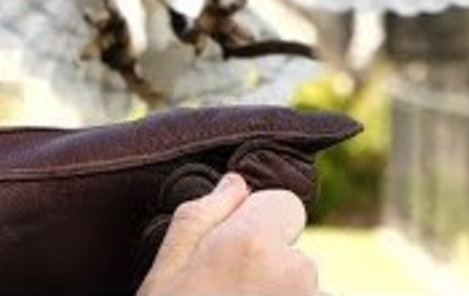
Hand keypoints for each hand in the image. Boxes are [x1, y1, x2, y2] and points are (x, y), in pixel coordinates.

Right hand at [136, 173, 317, 295]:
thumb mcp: (166, 267)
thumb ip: (202, 215)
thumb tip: (234, 183)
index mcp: (253, 242)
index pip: (285, 204)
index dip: (260, 221)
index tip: (234, 248)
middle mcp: (296, 272)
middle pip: (292, 249)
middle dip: (269, 262)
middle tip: (227, 288)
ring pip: (302, 285)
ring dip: (280, 292)